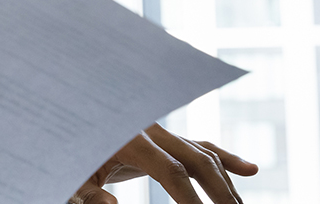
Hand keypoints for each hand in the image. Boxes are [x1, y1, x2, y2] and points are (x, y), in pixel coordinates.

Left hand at [68, 123, 258, 203]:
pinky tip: (251, 170)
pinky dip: (225, 158)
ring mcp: (160, 130)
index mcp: (129, 139)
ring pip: (205, 152)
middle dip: (221, 192)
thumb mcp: (72, 178)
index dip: (191, 200)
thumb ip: (88, 194)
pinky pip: (200, 145)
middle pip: (199, 159)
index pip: (171, 172)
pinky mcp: (165, 136)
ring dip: (226, 182)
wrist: (68, 122)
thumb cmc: (69, 156)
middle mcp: (151, 129)